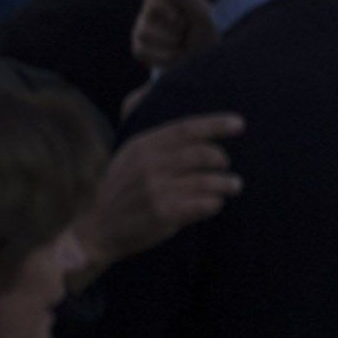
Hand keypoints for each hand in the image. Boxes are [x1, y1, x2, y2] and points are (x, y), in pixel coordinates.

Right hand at [75, 112, 242, 268]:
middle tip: (226, 165)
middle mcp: (150, 165)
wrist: (98, 227)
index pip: (186, 128)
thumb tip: (174, 110)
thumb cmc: (120, 189)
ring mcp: (157, 190)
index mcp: (143, 145)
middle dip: (221, 158)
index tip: (239, 124)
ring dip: (226, 183)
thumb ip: (152, 135)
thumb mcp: (129, 154)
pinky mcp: (164, 214)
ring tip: (234, 185)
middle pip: (200, 153)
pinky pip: (201, 204)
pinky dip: (214, 202)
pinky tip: (215, 203)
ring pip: (206, 180)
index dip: (215, 124)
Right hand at [128, 0, 217, 76]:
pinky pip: (143, 51)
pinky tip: (175, 54)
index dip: (162, 1)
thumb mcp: (201, 12)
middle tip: (187, 30)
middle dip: (176, 26)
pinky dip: (164, 56)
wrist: (205, 58)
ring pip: (145, 32)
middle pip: (151, 11)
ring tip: (182, 42)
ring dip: (171, 41)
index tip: (176, 16)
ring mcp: (142, 27)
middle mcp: (151, 6)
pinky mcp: (139, 47)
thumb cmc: (204, 30)